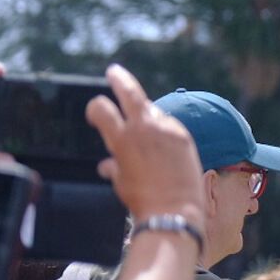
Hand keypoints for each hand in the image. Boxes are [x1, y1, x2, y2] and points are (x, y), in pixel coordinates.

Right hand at [86, 64, 204, 232]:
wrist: (175, 209)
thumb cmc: (141, 199)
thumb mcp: (120, 180)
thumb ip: (113, 166)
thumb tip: (106, 165)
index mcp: (121, 139)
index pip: (101, 108)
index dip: (96, 108)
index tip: (97, 111)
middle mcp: (144, 129)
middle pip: (130, 92)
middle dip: (120, 80)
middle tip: (114, 71)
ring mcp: (167, 130)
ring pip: (152, 110)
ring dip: (144, 113)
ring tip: (141, 125)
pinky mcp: (184, 136)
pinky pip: (169, 124)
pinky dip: (161, 128)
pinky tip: (161, 142)